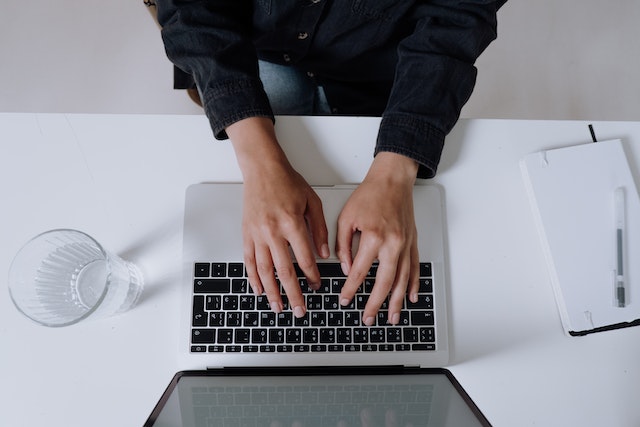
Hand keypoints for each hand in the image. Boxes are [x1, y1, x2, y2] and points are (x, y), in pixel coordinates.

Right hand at [227, 118, 329, 317]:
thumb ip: (319, 228)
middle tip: (299, 310)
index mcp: (291, 223)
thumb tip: (324, 253)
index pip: (304, 258)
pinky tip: (259, 290)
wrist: (262, 169)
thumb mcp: (312, 201)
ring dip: (272, 292)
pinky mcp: (246, 234)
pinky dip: (253, 278)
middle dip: (293, 293)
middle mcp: (272, 231)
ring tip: (279, 307)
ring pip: (264, 270)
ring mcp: (257, 234)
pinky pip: (249, 261)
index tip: (317, 286)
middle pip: (284, 271)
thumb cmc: (287, 182)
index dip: (312, 276)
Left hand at [336, 152, 419, 325]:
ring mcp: (405, 245)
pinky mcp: (412, 242)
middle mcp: (392, 244)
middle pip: (384, 283)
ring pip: (402, 280)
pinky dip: (413, 285)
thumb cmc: (370, 195)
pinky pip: (414, 268)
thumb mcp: (346, 217)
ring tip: (392, 318)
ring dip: (397, 302)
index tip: (344, 300)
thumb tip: (345, 267)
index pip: (359, 272)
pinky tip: (410, 297)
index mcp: (373, 237)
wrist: (393, 180)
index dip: (350, 289)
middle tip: (368, 318)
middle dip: (375, 304)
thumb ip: (342, 245)